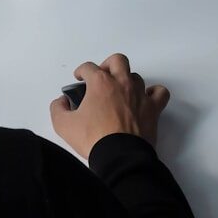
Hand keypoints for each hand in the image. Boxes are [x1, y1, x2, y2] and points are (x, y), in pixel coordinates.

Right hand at [49, 53, 169, 158]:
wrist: (120, 157)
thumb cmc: (92, 138)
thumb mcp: (63, 124)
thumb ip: (58, 108)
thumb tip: (62, 101)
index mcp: (100, 83)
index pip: (88, 67)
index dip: (81, 71)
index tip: (79, 78)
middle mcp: (122, 83)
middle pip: (118, 60)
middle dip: (108, 65)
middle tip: (102, 78)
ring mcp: (140, 95)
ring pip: (136, 76)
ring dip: (127, 81)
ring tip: (120, 93)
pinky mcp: (153, 109)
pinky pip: (160, 93)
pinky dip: (153, 93)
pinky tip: (145, 99)